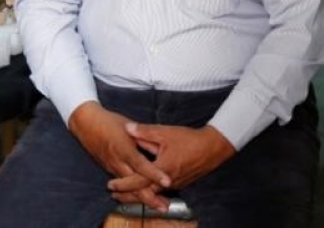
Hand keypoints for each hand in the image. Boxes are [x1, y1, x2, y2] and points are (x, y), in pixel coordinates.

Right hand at [68, 102, 170, 195]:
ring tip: (158, 205)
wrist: (86, 124)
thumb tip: (160, 143)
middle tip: (164, 206)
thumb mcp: (128, 125)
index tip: (167, 181)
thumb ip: (143, 136)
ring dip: (143, 198)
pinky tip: (144, 198)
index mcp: (123, 148)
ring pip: (128, 188)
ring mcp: (112, 168)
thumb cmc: (108, 121)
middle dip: (149, 197)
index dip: (154, 174)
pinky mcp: (109, 170)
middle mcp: (117, 161)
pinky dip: (133, 193)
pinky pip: (123, 185)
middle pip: (134, 184)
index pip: (140, 165)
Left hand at [107, 124, 235, 195]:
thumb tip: (127, 128)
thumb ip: (144, 131)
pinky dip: (150, 192)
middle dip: (128, 195)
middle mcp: (168, 180)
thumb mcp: (165, 132)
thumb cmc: (189, 139)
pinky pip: (161, 191)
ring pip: (153, 194)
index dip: (123, 184)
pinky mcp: (180, 183)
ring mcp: (175, 184)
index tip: (111, 185)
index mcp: (162, 168)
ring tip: (124, 195)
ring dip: (138, 195)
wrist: (212, 147)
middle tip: (113, 195)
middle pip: (144, 193)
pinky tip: (144, 190)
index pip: (138, 181)